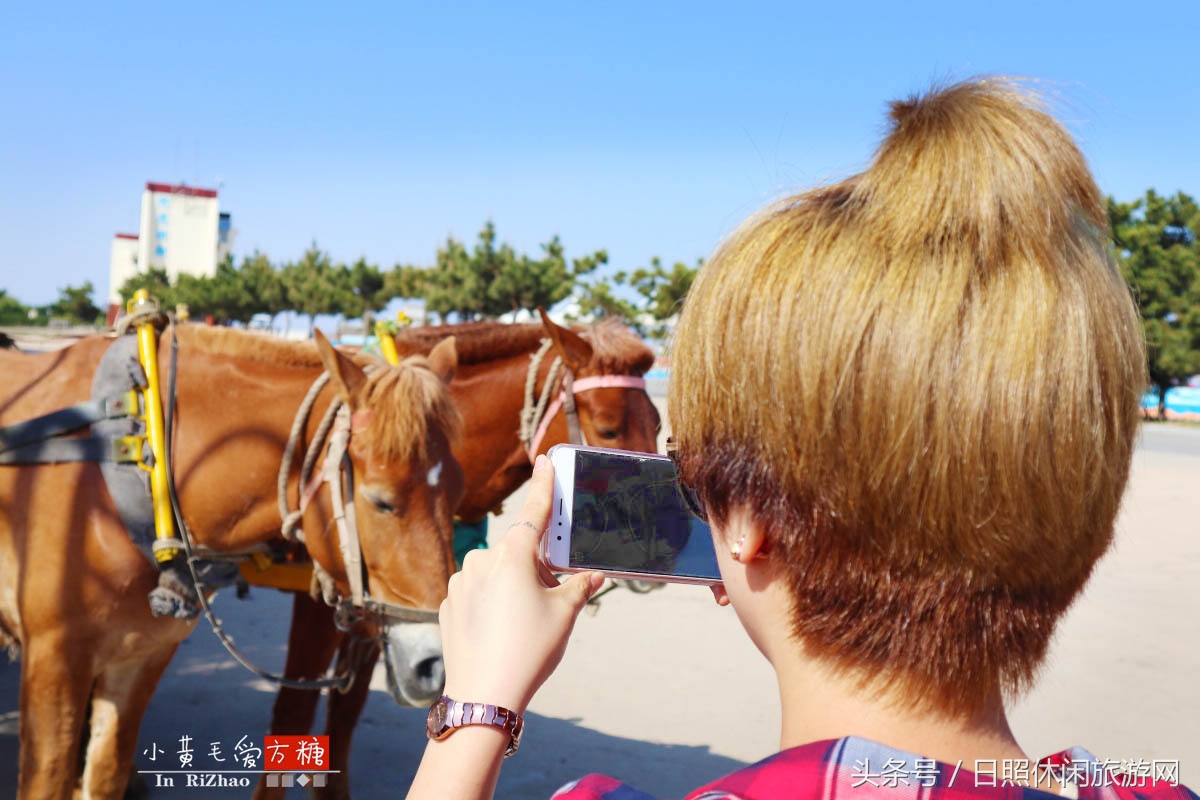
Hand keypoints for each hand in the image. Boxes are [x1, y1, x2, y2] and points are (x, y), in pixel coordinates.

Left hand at [438, 455, 603, 712]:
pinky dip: (490, 604)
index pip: (534, 511)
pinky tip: (499, 632)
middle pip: (517, 551)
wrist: (484, 693)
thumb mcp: (564, 615)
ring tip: (522, 624)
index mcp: (513, 554)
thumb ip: (579, 587)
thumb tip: (594, 575)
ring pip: (494, 573)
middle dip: (534, 567)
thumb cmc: (529, 650)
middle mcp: (481, 560)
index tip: (544, 461)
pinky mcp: (447, 604)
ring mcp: (459, 582)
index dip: (544, 485)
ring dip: (510, 586)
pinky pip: (475, 593)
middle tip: (547, 600)